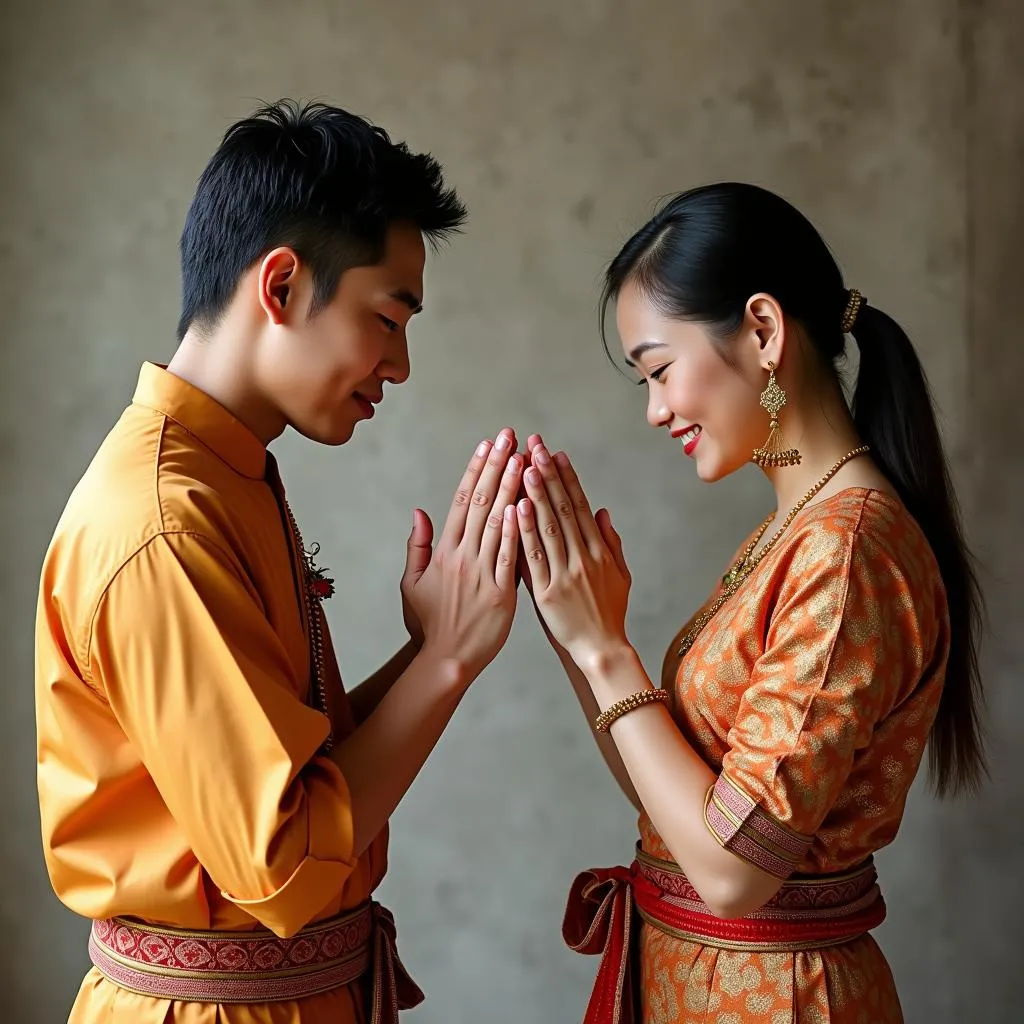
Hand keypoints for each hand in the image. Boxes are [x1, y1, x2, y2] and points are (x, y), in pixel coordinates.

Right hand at [404, 429, 522, 679]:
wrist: (447, 660)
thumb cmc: (430, 623)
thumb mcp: (413, 583)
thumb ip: (418, 546)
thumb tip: (419, 511)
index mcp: (444, 552)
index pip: (462, 501)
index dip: (475, 469)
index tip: (486, 444)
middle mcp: (463, 557)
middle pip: (481, 503)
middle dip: (496, 466)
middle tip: (508, 436)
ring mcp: (482, 574)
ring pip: (497, 523)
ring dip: (510, 487)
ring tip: (522, 457)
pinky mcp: (500, 592)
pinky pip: (509, 556)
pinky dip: (516, 530)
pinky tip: (525, 504)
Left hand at [517, 440, 631, 665]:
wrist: (602, 651)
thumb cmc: (608, 614)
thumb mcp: (619, 576)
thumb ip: (611, 543)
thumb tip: (602, 511)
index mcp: (598, 551)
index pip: (579, 507)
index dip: (567, 478)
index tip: (556, 453)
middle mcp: (583, 557)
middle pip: (563, 509)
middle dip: (548, 475)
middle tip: (536, 446)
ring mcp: (565, 574)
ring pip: (548, 528)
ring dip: (536, 495)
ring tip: (525, 466)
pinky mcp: (548, 592)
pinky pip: (533, 558)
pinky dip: (524, 532)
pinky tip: (515, 509)